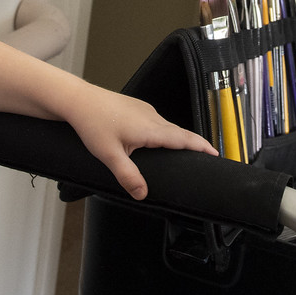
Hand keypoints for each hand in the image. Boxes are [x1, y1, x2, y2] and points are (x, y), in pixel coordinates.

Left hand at [52, 82, 214, 200]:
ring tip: (184, 153)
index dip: (202, 146)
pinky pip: (157, 122)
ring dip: (178, 139)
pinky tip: (157, 142)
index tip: (216, 154)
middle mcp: (152, 117)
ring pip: (167, 127)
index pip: (184, 139)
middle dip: (194, 145)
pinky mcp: (136, 107)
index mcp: (150, 129)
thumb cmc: (92, 124)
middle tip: (206, 158)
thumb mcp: (109, 155)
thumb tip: (142, 194)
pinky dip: (164, 132)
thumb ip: (127, 176)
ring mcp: (145, 110)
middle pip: (179, 133)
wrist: (78, 100)